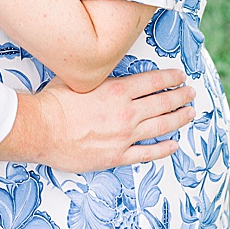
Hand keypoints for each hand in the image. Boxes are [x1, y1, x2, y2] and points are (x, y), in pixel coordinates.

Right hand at [18, 68, 196, 172]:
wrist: (39, 129)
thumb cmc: (53, 103)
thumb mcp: (77, 80)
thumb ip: (97, 79)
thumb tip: (103, 73)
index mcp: (117, 91)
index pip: (153, 82)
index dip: (170, 78)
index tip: (180, 76)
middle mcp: (126, 113)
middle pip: (162, 103)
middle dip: (180, 96)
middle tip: (190, 93)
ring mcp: (124, 136)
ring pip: (161, 126)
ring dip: (178, 119)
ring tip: (189, 114)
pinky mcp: (117, 156)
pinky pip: (147, 153)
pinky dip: (163, 149)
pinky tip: (173, 145)